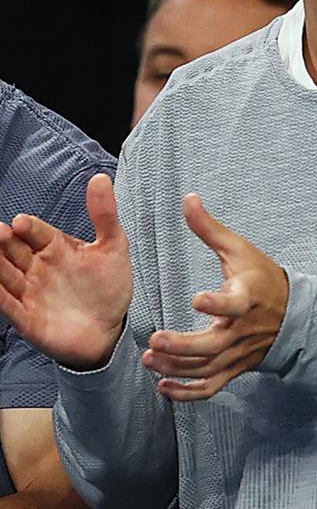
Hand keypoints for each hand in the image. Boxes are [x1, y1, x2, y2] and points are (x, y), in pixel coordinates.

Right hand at [0, 174, 132, 369]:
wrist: (111, 330)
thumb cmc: (110, 287)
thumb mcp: (113, 247)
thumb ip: (105, 215)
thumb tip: (101, 178)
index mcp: (56, 248)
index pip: (37, 232)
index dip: (29, 227)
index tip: (21, 222)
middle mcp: (38, 267)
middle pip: (14, 250)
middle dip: (4, 241)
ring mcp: (31, 292)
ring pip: (5, 275)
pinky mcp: (27, 318)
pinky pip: (7, 305)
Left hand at [142, 194, 287, 401]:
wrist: (292, 313)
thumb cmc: (261, 276)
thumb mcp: (239, 249)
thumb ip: (209, 227)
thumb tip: (188, 198)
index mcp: (246, 297)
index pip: (234, 303)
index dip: (217, 302)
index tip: (197, 298)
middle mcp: (241, 329)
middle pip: (212, 346)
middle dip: (182, 347)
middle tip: (154, 341)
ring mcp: (238, 353)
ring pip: (206, 368)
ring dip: (176, 368)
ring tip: (149, 360)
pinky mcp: (234, 368)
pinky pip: (211, 387)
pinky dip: (188, 393)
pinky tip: (163, 387)